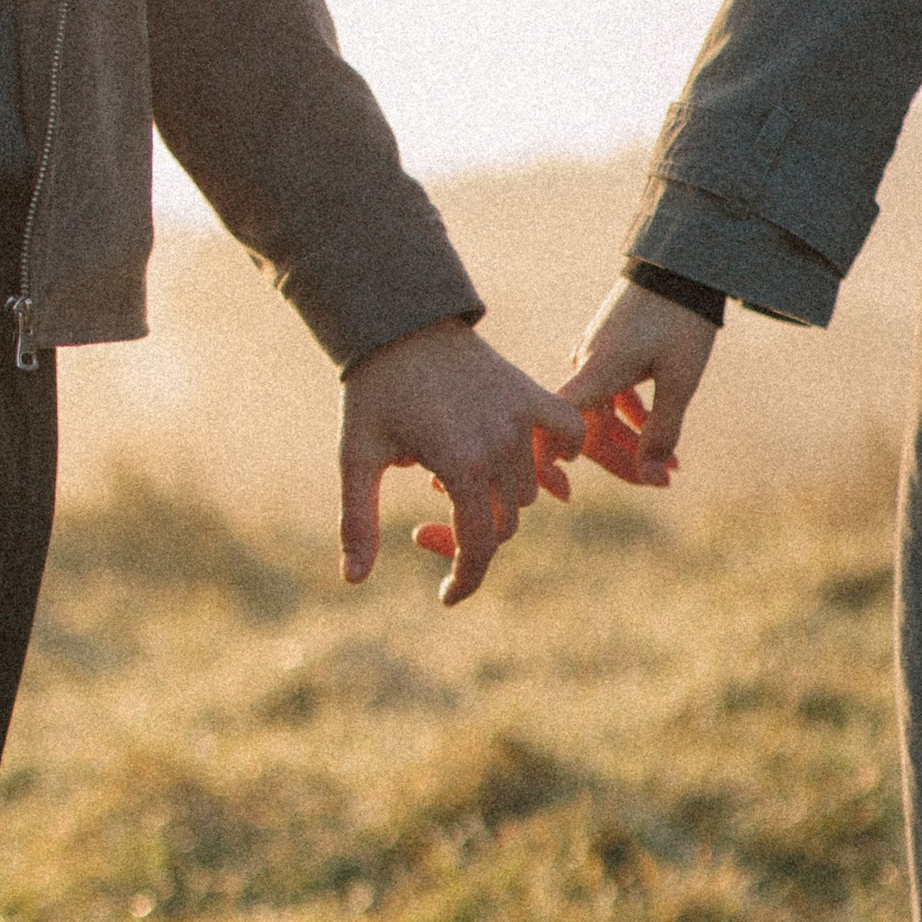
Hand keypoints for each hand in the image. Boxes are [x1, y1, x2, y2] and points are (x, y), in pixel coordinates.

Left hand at [339, 320, 578, 607]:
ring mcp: (522, 420)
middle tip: (428, 519)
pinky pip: (568, 434)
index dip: (464, 580)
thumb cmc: (374, 393)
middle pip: (503, 524)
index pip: (478, 546)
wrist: (400, 323)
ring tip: (453, 476)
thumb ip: (357, 520)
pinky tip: (543, 463)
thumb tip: (353, 579)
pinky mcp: (532, 395)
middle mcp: (500, 447)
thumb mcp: (357, 457)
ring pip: (526, 491)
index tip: (446, 598)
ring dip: (496, 498)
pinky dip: (560, 453)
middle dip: (470, 535)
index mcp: (461, 467)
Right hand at [555, 281, 718, 488]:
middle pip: (588, 431)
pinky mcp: (608, 349)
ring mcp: (595, 357)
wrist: (681, 262)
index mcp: (596, 373)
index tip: (562, 493)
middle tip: (661, 483)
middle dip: (622, 462)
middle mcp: (587, 366)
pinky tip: (657, 426)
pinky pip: (610, 394)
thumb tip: (652, 478)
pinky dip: (633, 415)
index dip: (547, 464)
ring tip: (672, 464)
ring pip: (602, 414)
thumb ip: (664, 431)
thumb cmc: (681, 319)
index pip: (554, 427)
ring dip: (634, 441)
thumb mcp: (680, 380)